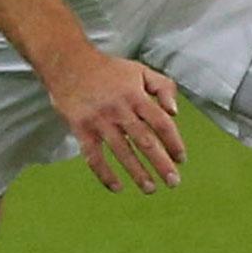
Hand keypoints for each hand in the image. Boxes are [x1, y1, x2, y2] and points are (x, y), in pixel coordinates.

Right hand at [44, 48, 186, 193]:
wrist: (69, 63)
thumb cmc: (109, 69)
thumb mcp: (141, 70)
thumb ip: (164, 87)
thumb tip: (175, 112)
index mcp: (137, 96)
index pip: (161, 123)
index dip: (174, 143)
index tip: (182, 159)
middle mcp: (120, 110)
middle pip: (145, 141)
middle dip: (161, 164)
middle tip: (173, 182)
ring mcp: (100, 121)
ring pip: (122, 152)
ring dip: (138, 173)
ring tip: (150, 189)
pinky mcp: (81, 129)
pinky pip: (94, 156)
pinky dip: (105, 174)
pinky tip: (117, 187)